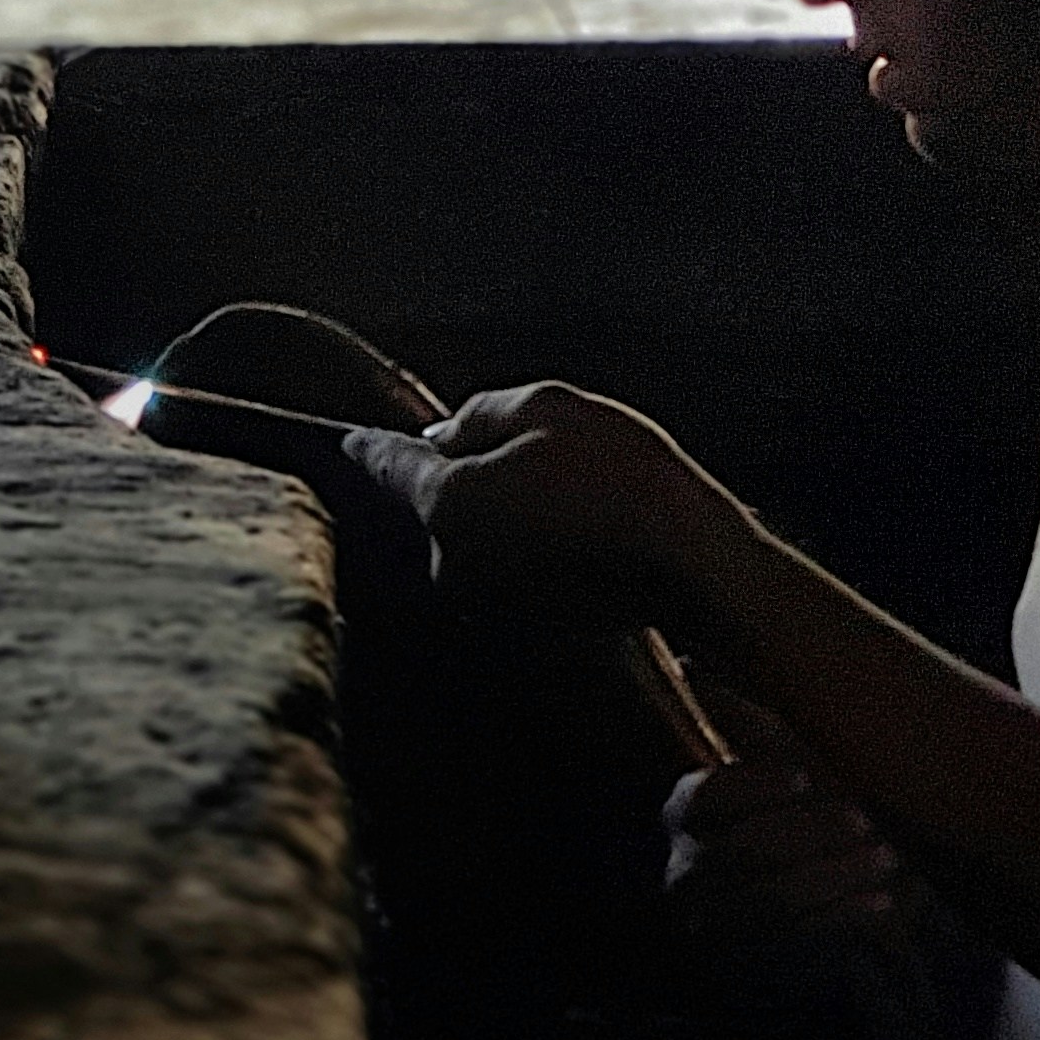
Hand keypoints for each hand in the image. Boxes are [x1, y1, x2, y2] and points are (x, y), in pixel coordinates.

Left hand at [339, 381, 729, 606]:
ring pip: (477, 545)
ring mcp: (488, 607)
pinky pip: (513, 576)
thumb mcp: (547, 407)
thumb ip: (478, 416)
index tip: (350, 440)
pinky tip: (582, 535)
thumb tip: (442, 437)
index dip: (369, 447)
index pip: (388, 468)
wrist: (689, 564)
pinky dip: (532, 555)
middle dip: (462, 484)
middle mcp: (452, 565)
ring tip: (568, 496)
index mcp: (445, 503)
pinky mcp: (529, 632)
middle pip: (437, 510)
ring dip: (502, 522)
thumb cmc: (617, 474)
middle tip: (522, 457)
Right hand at [664, 690, 913, 997]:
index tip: (805, 777)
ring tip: (886, 856)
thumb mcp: (778, 767)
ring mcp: (715, 931)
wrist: (830, 894)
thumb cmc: (802, 811)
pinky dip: (842, 918)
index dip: (753, 786)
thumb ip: (744, 723)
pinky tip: (881, 900)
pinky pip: (795, 949)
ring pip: (768, 903)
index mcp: (686, 815)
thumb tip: (695, 664)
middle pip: (739, 854)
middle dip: (808, 834)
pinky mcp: (752, 973)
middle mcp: (686, 876)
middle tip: (865, 819)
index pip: (701, 799)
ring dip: (833, 875)